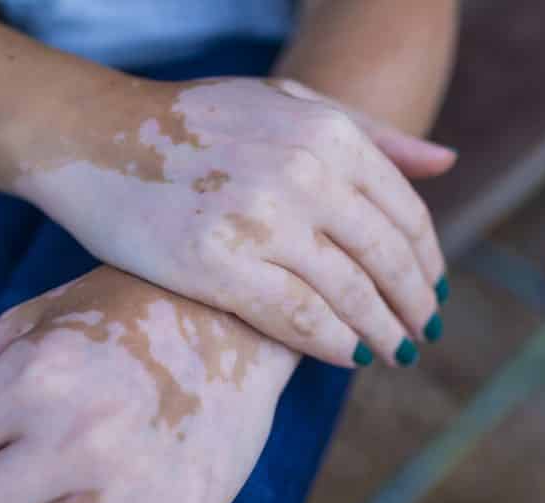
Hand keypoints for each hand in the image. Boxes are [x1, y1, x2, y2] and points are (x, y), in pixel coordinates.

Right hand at [14, 77, 454, 367]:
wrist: (97, 138)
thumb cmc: (196, 124)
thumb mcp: (288, 103)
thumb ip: (371, 132)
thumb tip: (448, 162)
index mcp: (328, 131)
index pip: (405, 214)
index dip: (428, 263)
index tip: (433, 294)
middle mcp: (304, 172)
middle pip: (386, 260)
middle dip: (414, 306)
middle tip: (423, 336)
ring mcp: (261, 219)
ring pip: (349, 296)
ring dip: (382, 333)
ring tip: (394, 353)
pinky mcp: (218, 265)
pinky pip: (298, 318)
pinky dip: (333, 344)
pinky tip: (349, 357)